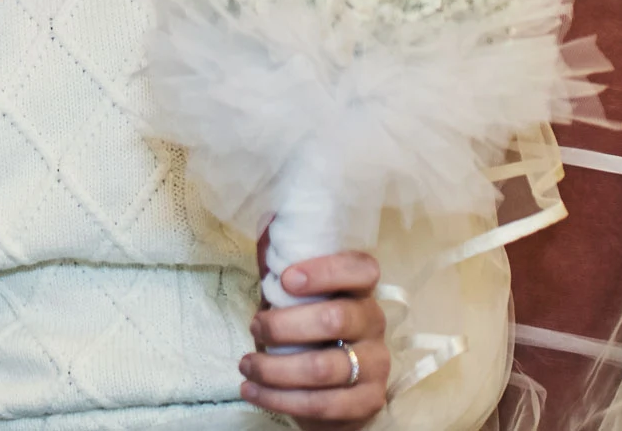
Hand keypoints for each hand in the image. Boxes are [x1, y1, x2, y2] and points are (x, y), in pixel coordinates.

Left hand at [243, 244, 388, 429]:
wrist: (333, 390)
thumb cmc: (307, 331)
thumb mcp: (293, 297)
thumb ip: (282, 263)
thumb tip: (266, 218)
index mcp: (359, 290)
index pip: (361, 269)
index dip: (326, 271)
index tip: (286, 279)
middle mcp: (374, 323)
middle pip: (335, 319)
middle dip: (283, 325)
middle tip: (255, 326)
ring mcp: (376, 365)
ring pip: (323, 368)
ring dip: (273, 368)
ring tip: (245, 365)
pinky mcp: (368, 402)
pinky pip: (321, 403)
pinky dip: (278, 398)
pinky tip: (251, 391)